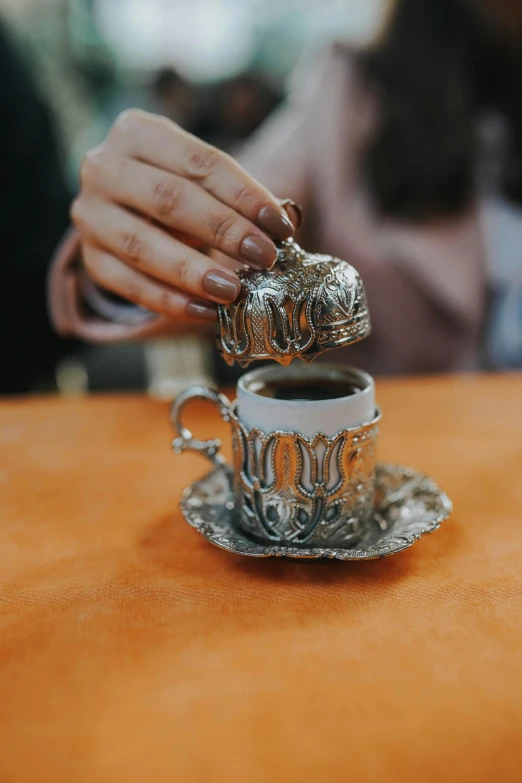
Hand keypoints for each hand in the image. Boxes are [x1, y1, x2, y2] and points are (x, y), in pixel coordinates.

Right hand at [71, 109, 294, 322]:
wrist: (123, 210)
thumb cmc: (176, 190)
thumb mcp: (202, 180)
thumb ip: (238, 197)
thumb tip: (287, 220)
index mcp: (136, 132)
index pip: (198, 162)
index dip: (244, 195)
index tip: (280, 226)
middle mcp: (103, 167)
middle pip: (168, 199)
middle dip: (222, 230)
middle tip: (264, 257)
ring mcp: (90, 215)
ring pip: (142, 245)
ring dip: (193, 272)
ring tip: (233, 290)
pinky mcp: (90, 259)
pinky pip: (129, 285)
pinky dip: (169, 302)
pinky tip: (205, 311)